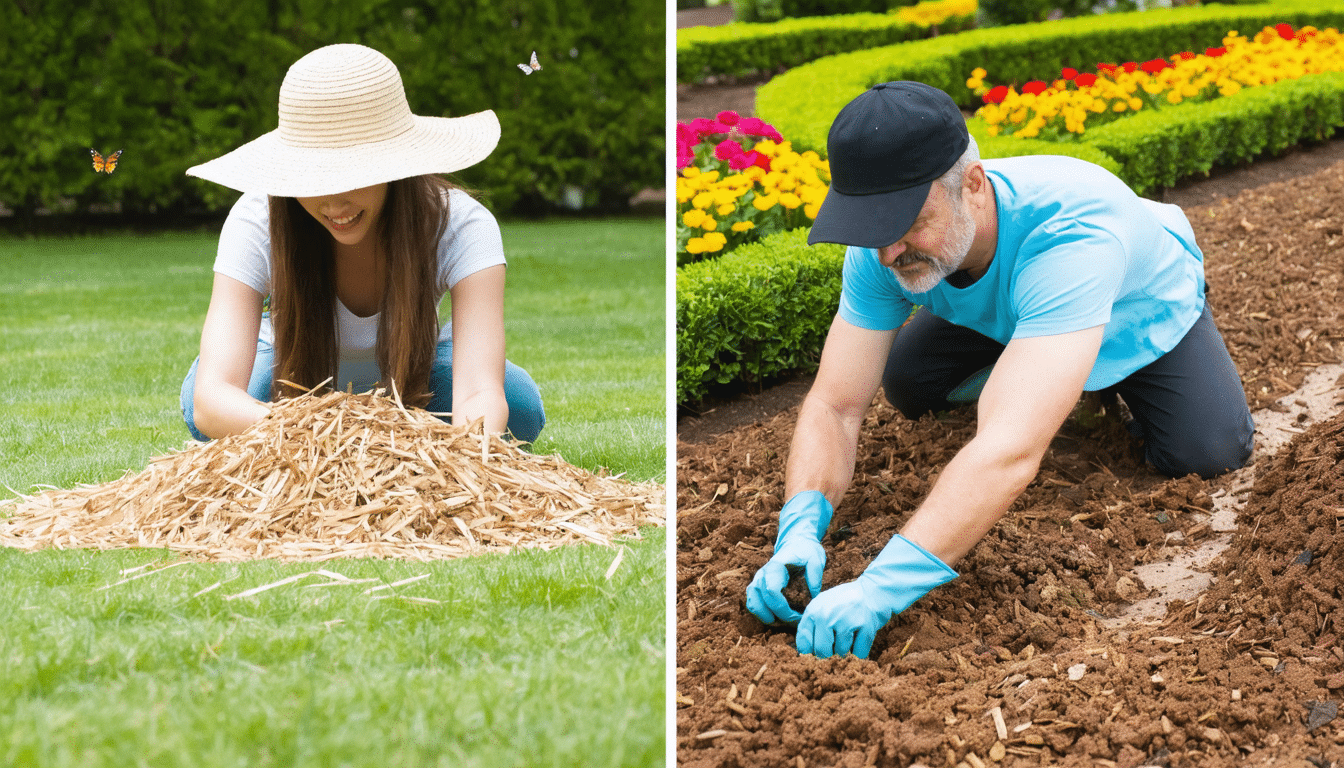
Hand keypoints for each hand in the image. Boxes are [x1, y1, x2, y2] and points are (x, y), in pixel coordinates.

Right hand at [745, 491, 832, 625]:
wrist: (796, 543)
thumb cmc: (806, 551)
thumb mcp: (815, 558)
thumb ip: (814, 575)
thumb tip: (812, 596)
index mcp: (776, 566)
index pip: (771, 590)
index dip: (782, 607)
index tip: (798, 615)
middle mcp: (763, 573)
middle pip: (763, 601)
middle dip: (780, 616)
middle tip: (797, 621)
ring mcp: (757, 580)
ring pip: (754, 604)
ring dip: (768, 617)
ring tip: (786, 622)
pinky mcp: (757, 587)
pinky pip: (753, 604)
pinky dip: (762, 614)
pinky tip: (776, 618)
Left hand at [796, 534, 956, 658]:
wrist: (881, 584)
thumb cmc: (852, 598)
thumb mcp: (828, 604)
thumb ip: (815, 622)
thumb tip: (800, 649)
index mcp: (816, 608)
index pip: (802, 642)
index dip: (808, 652)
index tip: (815, 654)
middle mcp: (828, 613)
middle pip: (820, 653)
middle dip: (829, 657)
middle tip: (836, 652)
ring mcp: (847, 620)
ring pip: (841, 655)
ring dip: (847, 654)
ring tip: (851, 643)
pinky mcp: (866, 625)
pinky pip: (860, 653)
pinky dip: (863, 652)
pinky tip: (864, 643)